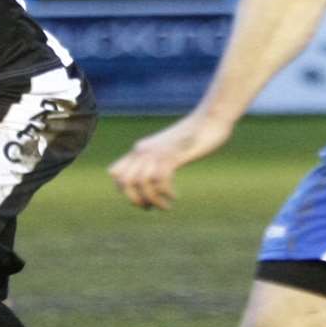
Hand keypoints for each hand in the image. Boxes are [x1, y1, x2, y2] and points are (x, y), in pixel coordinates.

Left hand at [108, 113, 233, 209]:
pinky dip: (166, 192)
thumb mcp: (169, 148)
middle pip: (125, 181)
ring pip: (142, 183)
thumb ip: (157, 160)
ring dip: (154, 200)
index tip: (140, 198)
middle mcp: (144, 150)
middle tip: (150, 207)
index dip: (123, 190)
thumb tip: (153, 182)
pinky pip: (160, 180)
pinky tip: (174, 196)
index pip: (115, 172)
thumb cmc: (194, 135)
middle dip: (135, 200)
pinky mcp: (172, 155)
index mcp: (141, 148)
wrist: (210, 119)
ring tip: (166, 206)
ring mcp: (158, 152)